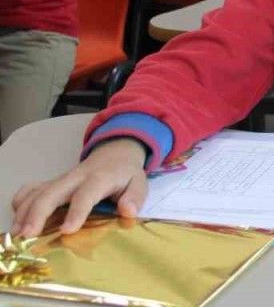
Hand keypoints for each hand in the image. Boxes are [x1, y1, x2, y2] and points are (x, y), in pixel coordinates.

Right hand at [9, 139, 147, 236]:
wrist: (114, 154)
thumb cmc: (126, 174)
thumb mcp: (139, 183)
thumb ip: (135, 197)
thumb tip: (128, 211)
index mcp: (99, 179)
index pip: (86, 195)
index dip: (76, 212)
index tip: (67, 230)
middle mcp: (75, 178)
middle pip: (51, 193)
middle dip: (37, 214)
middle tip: (27, 236)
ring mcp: (61, 180)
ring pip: (36, 193)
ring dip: (24, 213)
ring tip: (17, 236)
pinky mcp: (51, 183)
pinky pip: (31, 190)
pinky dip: (21, 203)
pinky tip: (18, 221)